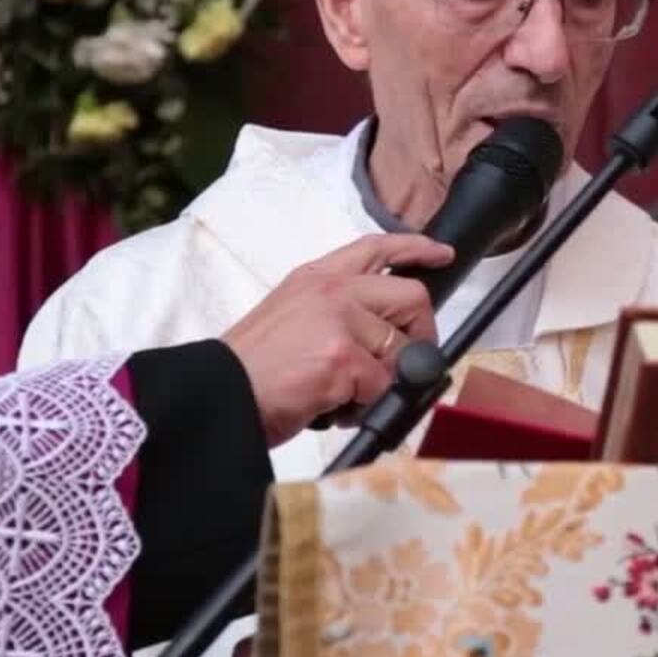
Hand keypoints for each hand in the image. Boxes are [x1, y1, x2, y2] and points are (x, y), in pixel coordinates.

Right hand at [221, 233, 450, 445]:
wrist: (216, 396)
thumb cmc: (250, 368)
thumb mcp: (290, 316)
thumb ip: (338, 312)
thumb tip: (384, 334)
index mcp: (317, 277)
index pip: (377, 248)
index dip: (416, 249)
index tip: (441, 255)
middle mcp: (331, 291)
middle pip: (411, 298)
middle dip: (420, 335)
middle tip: (405, 362)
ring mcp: (338, 321)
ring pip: (399, 350)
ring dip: (382, 381)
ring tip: (347, 395)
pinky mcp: (342, 358)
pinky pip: (381, 386)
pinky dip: (364, 406)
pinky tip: (335, 409)